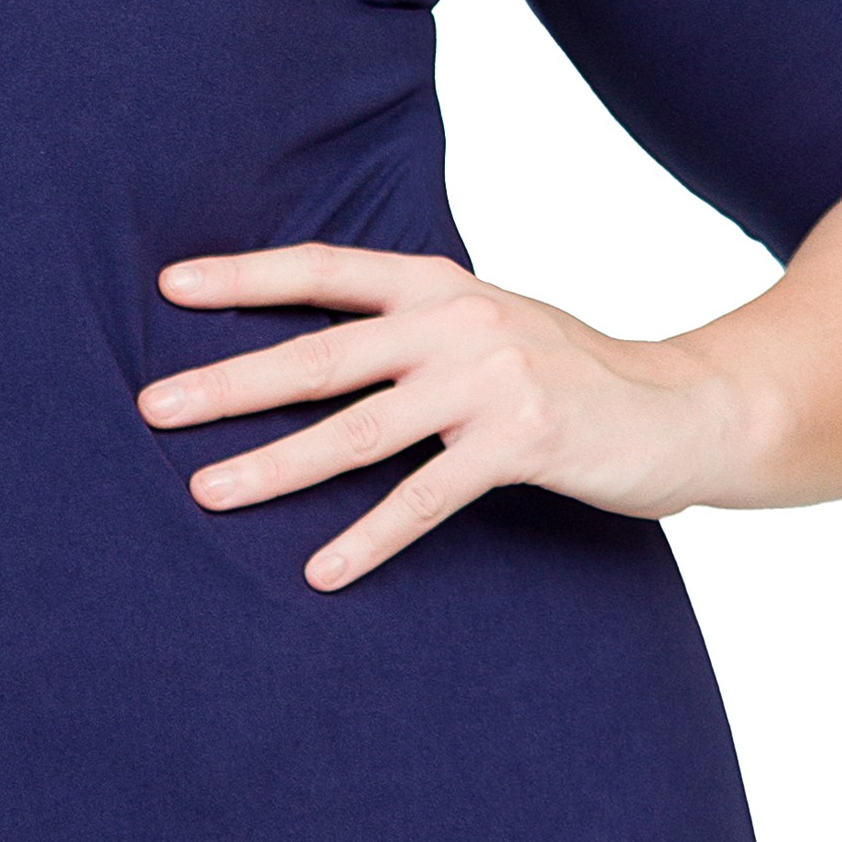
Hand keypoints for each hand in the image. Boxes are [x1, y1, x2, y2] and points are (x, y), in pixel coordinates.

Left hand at [136, 244, 745, 588]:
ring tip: (207, 492)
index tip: (168, 288)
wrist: (689, 406)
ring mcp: (491, 379)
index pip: (324, 270)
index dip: (245, 278)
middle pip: (320, 355)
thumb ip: (412, 328)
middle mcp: (456, 321)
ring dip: (275, 466)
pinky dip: (370, 537)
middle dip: (229, 383)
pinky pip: (426, 497)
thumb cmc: (571, 372)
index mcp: (439, 284)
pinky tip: (322, 571)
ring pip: (358, 429)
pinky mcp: (523, 441)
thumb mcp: (488, 324)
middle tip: (152, 408)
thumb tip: (311, 350)